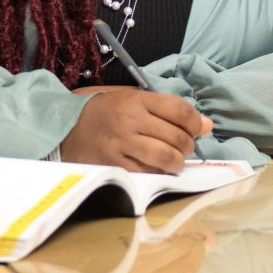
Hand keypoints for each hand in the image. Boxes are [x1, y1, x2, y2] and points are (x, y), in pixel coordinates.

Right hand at [61, 87, 212, 173]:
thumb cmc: (104, 110)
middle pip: (176, 136)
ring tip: (175, 159)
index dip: (196, 121)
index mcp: (136, 100)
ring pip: (166, 158)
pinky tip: (158, 168)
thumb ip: (166, 107)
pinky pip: (149, 174)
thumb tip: (206, 124)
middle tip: (185, 146)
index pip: (178, 109)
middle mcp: (131, 121)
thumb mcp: (131, 97)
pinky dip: (160, 174)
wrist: (66, 127)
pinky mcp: (115, 166)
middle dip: (189, 144)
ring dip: (178, 162)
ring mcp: (122, 145)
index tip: (199, 127)